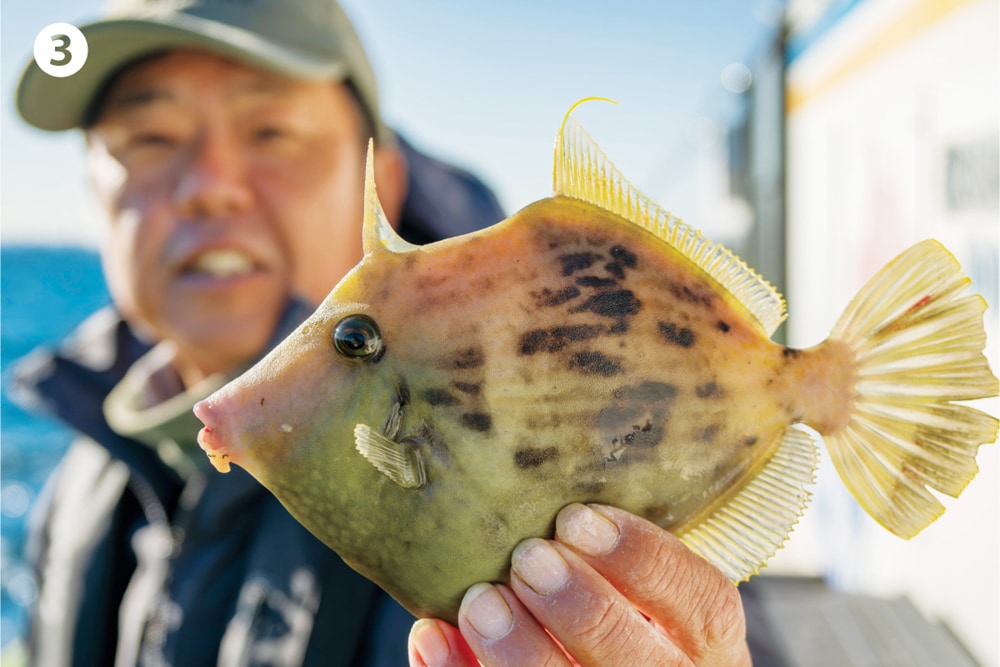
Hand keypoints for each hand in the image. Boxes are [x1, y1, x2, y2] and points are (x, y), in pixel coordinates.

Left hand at [408, 503, 750, 665]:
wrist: (588, 658)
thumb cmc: (607, 614)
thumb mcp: (634, 589)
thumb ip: (601, 557)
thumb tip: (529, 513)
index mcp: (703, 643)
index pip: (702, 602)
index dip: (644, 559)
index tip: (578, 518)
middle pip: (642, 663)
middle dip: (582, 608)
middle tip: (529, 558)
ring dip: (526, 654)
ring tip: (479, 603)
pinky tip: (431, 638)